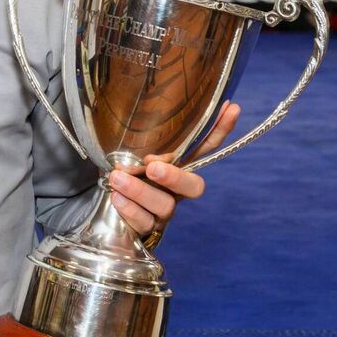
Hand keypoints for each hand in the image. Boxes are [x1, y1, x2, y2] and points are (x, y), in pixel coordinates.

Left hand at [106, 101, 240, 237]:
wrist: (105, 201)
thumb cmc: (122, 169)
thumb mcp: (129, 148)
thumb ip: (139, 138)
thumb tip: (137, 112)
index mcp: (178, 165)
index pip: (204, 147)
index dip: (219, 130)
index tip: (231, 108)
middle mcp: (176, 189)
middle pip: (194, 186)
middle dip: (176, 177)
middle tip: (153, 167)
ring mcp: (163, 210)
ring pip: (164, 205)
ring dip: (140, 191)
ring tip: (117, 178)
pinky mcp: (147, 228)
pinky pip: (144, 222)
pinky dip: (130, 209)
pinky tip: (116, 197)